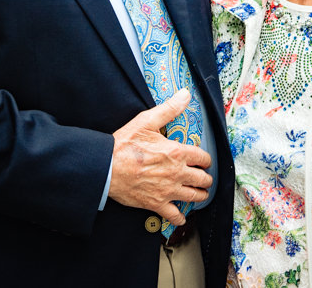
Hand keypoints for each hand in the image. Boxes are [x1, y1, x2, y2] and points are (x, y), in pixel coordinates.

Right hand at [108, 89, 211, 226]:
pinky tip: (180, 215)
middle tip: (204, 177)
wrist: (106, 167)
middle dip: (205, 178)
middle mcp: (177, 173)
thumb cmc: (124, 144)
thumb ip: (168, 109)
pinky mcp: (157, 204)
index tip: (203, 160)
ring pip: (195, 197)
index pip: (203, 158)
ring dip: (200, 195)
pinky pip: (175, 216)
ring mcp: (168, 190)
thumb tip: (184, 95)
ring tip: (200, 193)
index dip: (206, 159)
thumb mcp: (146, 121)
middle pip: (203, 179)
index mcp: (177, 152)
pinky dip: (180, 217)